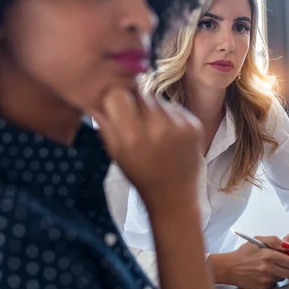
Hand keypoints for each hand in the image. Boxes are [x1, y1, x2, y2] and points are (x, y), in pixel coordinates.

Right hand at [90, 87, 202, 216]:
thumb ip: (105, 124)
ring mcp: (179, 125)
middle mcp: (157, 127)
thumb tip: (94, 97)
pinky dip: (169, 116)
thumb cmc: (140, 174)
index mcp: (132, 136)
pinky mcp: (194, 125)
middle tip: (136, 121)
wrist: (174, 195)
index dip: (115, 98)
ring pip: (158, 99)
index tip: (117, 107)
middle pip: (139, 93)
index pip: (118, 93)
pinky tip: (169, 135)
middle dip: (134, 103)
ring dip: (152, 109)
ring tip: (154, 131)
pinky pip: (175, 108)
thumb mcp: (116, 153)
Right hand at [211, 236, 288, 288]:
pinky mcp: (262, 287)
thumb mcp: (258, 240)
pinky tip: (267, 275)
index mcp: (268, 255)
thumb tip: (288, 245)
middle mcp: (268, 268)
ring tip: (276, 268)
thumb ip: (274, 240)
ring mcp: (265, 279)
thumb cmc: (243, 253)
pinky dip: (274, 280)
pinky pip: (274, 284)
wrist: (229, 268)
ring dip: (283, 274)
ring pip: (283, 278)